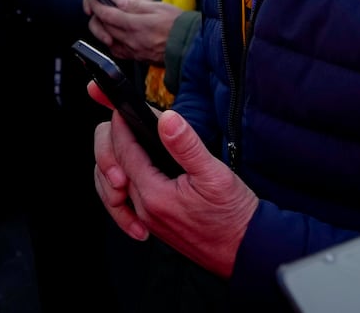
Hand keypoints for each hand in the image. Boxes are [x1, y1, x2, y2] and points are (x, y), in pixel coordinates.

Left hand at [87, 0, 183, 64]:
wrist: (190, 46)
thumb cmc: (177, 24)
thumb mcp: (159, 7)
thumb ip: (135, 5)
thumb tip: (117, 2)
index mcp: (137, 24)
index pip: (107, 14)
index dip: (96, 6)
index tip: (92, 0)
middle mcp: (132, 40)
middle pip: (104, 27)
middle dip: (97, 16)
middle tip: (98, 7)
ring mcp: (133, 51)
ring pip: (108, 40)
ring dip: (103, 29)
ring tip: (106, 20)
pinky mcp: (136, 58)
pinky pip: (117, 51)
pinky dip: (111, 42)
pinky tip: (115, 35)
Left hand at [91, 94, 258, 277]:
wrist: (247, 251)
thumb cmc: (234, 216)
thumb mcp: (215, 174)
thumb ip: (187, 145)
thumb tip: (167, 119)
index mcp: (155, 195)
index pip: (124, 152)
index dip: (122, 126)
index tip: (122, 107)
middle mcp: (145, 210)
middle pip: (112, 168)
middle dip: (112, 142)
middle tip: (124, 122)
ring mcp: (148, 220)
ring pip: (116, 185)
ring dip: (115, 161)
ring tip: (125, 141)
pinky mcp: (155, 225)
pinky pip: (127, 200)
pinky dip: (124, 182)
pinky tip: (133, 172)